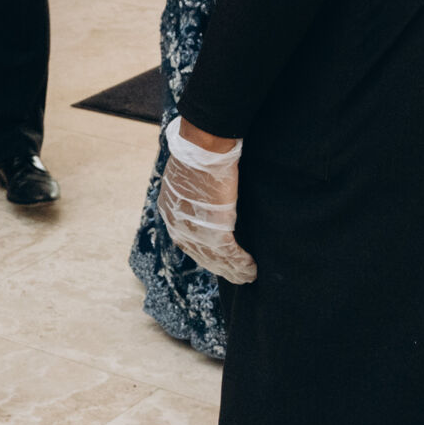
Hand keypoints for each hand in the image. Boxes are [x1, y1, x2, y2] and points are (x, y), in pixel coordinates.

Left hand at [158, 121, 256, 282]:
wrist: (203, 148)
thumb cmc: (198, 152)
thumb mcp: (187, 174)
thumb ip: (191, 189)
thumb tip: (201, 191)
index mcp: (171, 211)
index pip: (187, 239)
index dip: (204, 251)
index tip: (217, 260)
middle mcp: (179, 225)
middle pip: (201, 254)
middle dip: (219, 267)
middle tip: (235, 276)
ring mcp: (196, 231)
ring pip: (216, 258)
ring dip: (234, 270)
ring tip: (248, 276)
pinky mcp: (215, 231)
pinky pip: (230, 254)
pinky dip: (242, 263)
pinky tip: (252, 268)